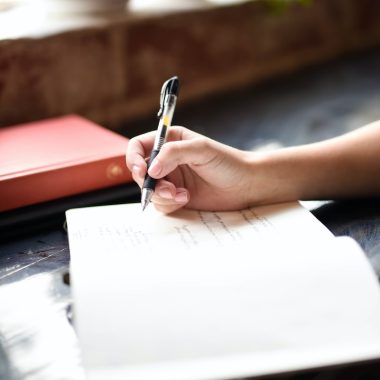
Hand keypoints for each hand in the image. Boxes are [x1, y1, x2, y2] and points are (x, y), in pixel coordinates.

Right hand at [126, 126, 256, 212]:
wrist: (245, 185)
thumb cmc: (228, 162)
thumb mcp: (201, 150)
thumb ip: (173, 153)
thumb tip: (150, 169)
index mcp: (170, 141)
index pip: (139, 147)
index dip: (134, 159)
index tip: (142, 171)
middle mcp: (167, 160)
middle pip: (141, 172)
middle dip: (150, 183)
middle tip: (168, 189)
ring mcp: (171, 180)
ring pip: (149, 190)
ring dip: (161, 195)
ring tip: (181, 195)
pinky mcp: (176, 197)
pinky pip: (160, 204)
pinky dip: (170, 204)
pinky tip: (186, 199)